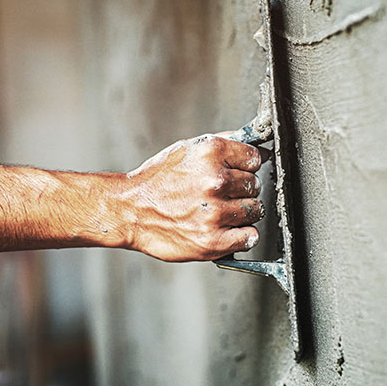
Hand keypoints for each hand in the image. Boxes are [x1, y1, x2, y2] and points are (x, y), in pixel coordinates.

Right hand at [124, 134, 268, 261]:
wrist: (129, 211)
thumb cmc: (157, 181)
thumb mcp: (187, 150)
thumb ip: (223, 145)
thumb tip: (257, 146)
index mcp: (211, 152)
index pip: (254, 158)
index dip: (246, 166)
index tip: (236, 172)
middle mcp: (215, 181)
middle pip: (255, 185)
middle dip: (241, 190)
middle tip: (219, 194)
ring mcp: (215, 212)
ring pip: (254, 211)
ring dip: (241, 213)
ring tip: (218, 211)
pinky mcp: (213, 240)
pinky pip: (250, 237)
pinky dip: (241, 235)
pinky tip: (224, 229)